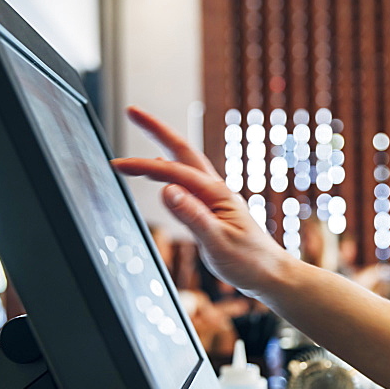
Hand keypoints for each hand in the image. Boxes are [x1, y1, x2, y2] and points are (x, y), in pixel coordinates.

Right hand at [112, 106, 291, 297]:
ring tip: (143, 131)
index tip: (117, 164)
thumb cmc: (250, 262)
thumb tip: (166, 190)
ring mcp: (215, 199)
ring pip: (184, 164)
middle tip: (133, 112)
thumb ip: (192, 216)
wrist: (272, 276)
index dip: (143, 166)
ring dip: (162, 146)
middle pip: (182, 151)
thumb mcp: (218, 242)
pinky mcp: (213, 211)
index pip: (173, 172)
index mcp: (216, 194)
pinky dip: (171, 172)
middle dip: (157, 130)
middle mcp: (215, 190)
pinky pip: (188, 183)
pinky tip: (164, 177)